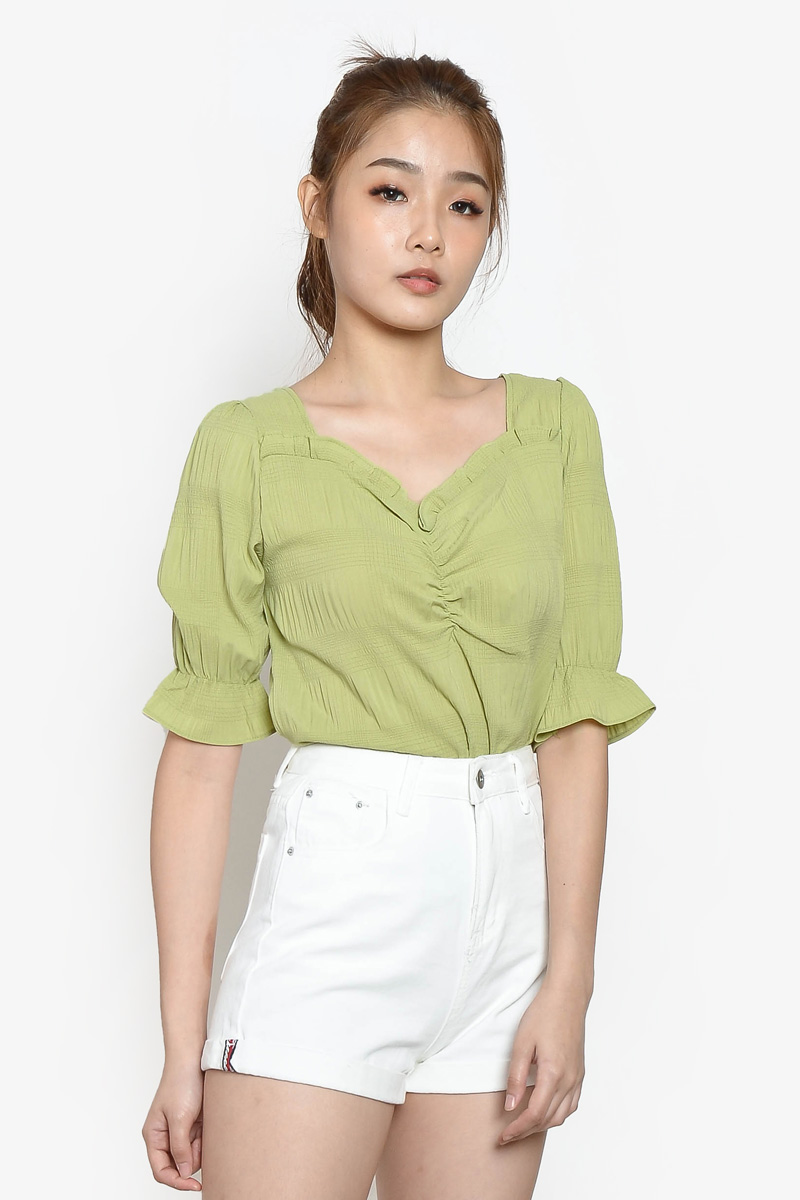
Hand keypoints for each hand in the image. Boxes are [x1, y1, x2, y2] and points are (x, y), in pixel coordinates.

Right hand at [142, 1060, 203, 1189]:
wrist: (196, 1057)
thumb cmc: (181, 1082)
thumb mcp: (180, 1118)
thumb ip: (180, 1148)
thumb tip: (184, 1172)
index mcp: (154, 1135)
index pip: (161, 1170)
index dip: (177, 1181)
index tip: (195, 1184)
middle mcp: (165, 1135)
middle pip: (178, 1164)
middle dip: (193, 1159)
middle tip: (201, 1141)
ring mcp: (180, 1129)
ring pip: (193, 1154)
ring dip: (201, 1147)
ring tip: (204, 1126)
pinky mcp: (194, 1123)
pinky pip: (201, 1141)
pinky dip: (207, 1138)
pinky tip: (209, 1124)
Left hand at [498, 982, 586, 1145]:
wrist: (567, 997)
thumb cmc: (543, 1014)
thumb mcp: (522, 1043)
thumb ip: (515, 1077)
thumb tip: (510, 1106)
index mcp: (554, 1073)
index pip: (534, 1114)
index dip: (517, 1129)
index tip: (503, 1136)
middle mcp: (569, 1080)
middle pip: (548, 1119)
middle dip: (526, 1132)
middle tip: (507, 1136)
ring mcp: (578, 1078)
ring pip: (562, 1116)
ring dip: (542, 1126)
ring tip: (522, 1127)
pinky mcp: (580, 1073)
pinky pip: (571, 1105)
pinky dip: (557, 1115)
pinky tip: (544, 1112)